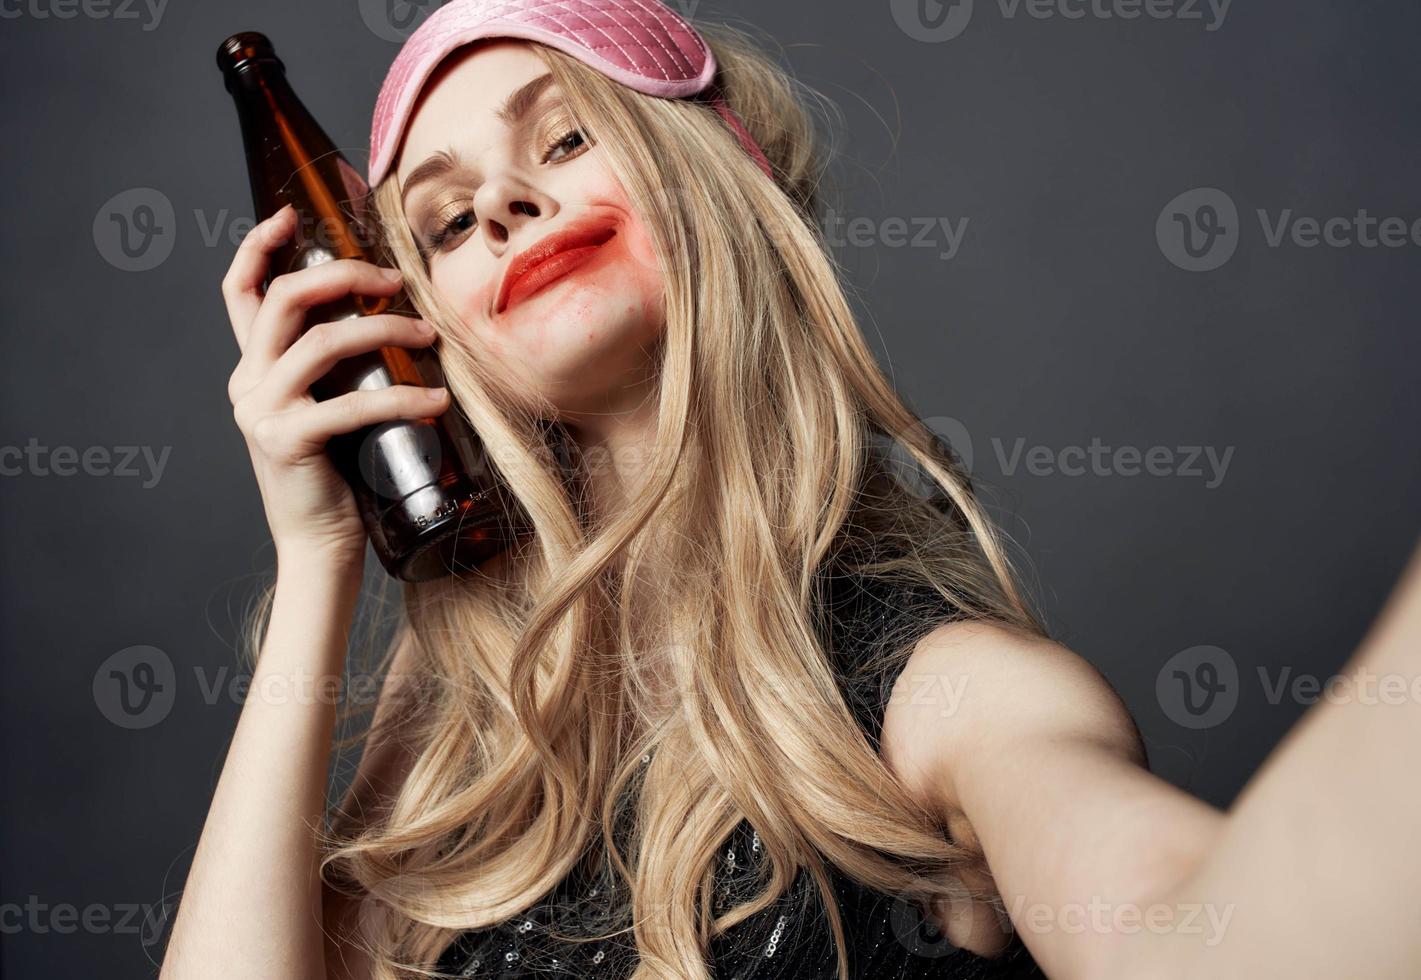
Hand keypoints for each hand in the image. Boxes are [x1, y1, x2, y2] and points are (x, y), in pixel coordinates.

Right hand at [219, 204, 449, 565]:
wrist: (321, 545)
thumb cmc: (339, 473)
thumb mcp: (329, 408)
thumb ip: (337, 370)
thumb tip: (392, 318)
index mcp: (253, 367)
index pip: (239, 292)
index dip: (257, 247)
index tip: (289, 215)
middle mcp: (247, 382)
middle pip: (287, 298)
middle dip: (345, 275)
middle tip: (396, 280)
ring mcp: (262, 411)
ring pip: (324, 342)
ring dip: (386, 330)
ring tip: (430, 337)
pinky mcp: (287, 441)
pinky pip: (352, 405)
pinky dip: (403, 397)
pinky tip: (438, 399)